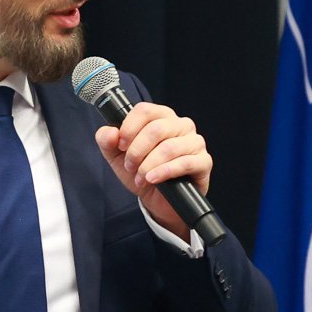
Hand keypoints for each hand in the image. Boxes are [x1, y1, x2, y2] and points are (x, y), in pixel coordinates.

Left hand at [94, 101, 211, 240]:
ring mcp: (194, 142)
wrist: (158, 200)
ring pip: (169, 147)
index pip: (145, 110)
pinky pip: (185, 163)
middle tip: (130, 166)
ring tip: (141, 177)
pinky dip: (164, 172)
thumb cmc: (141, 172)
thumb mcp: (116, 157)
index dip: (129, 128)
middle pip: (156, 129)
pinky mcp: (203, 161)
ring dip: (148, 165)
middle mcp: (181, 125)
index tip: (121, 145)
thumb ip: (107, 141)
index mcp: (161, 117)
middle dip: (137, 151)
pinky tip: (153, 179)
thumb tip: (111, 132)